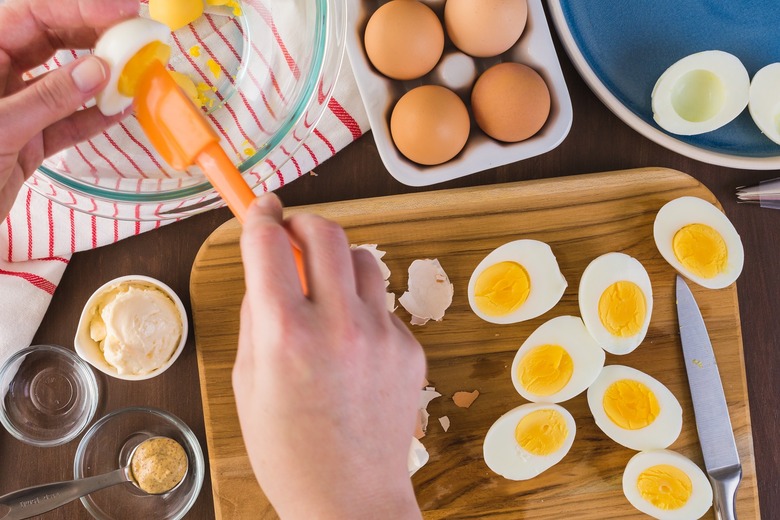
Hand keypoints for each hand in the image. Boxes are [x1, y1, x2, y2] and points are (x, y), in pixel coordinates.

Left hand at [0, 0, 138, 218]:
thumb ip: (49, 97)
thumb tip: (97, 71)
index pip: (33, 15)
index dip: (81, 8)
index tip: (124, 10)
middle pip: (52, 42)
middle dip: (96, 38)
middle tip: (138, 36)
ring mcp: (13, 109)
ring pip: (64, 83)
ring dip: (101, 80)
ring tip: (137, 72)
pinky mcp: (27, 142)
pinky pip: (67, 124)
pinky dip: (94, 119)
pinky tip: (122, 111)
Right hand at [234, 193, 425, 519]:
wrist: (350, 499)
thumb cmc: (289, 452)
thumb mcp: (247, 383)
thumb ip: (256, 317)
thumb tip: (266, 271)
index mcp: (286, 335)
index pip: (269, 244)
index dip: (260, 215)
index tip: (261, 207)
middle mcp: (338, 326)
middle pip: (327, 232)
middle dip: (304, 222)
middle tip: (293, 235)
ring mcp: (381, 335)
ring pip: (363, 259)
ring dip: (338, 262)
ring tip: (325, 293)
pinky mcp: (409, 349)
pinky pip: (383, 304)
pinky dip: (363, 307)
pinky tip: (352, 344)